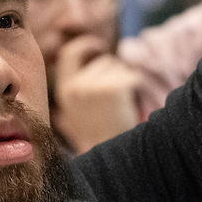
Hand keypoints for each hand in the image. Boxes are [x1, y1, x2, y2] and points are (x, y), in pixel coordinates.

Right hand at [51, 34, 142, 152]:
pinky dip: (136, 86)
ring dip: (125, 81)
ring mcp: (93, 86)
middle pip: (104, 61)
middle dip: (114, 71)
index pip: (70, 54)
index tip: (98, 46)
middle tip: (117, 95)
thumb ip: (74, 97)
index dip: (85, 46)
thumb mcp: (75, 117)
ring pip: (120, 68)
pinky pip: (132, 76)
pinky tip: (129, 105)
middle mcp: (76, 86)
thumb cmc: (98, 137)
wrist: (111, 156)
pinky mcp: (113, 88)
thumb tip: (74, 88)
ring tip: (121, 107)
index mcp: (64, 91)